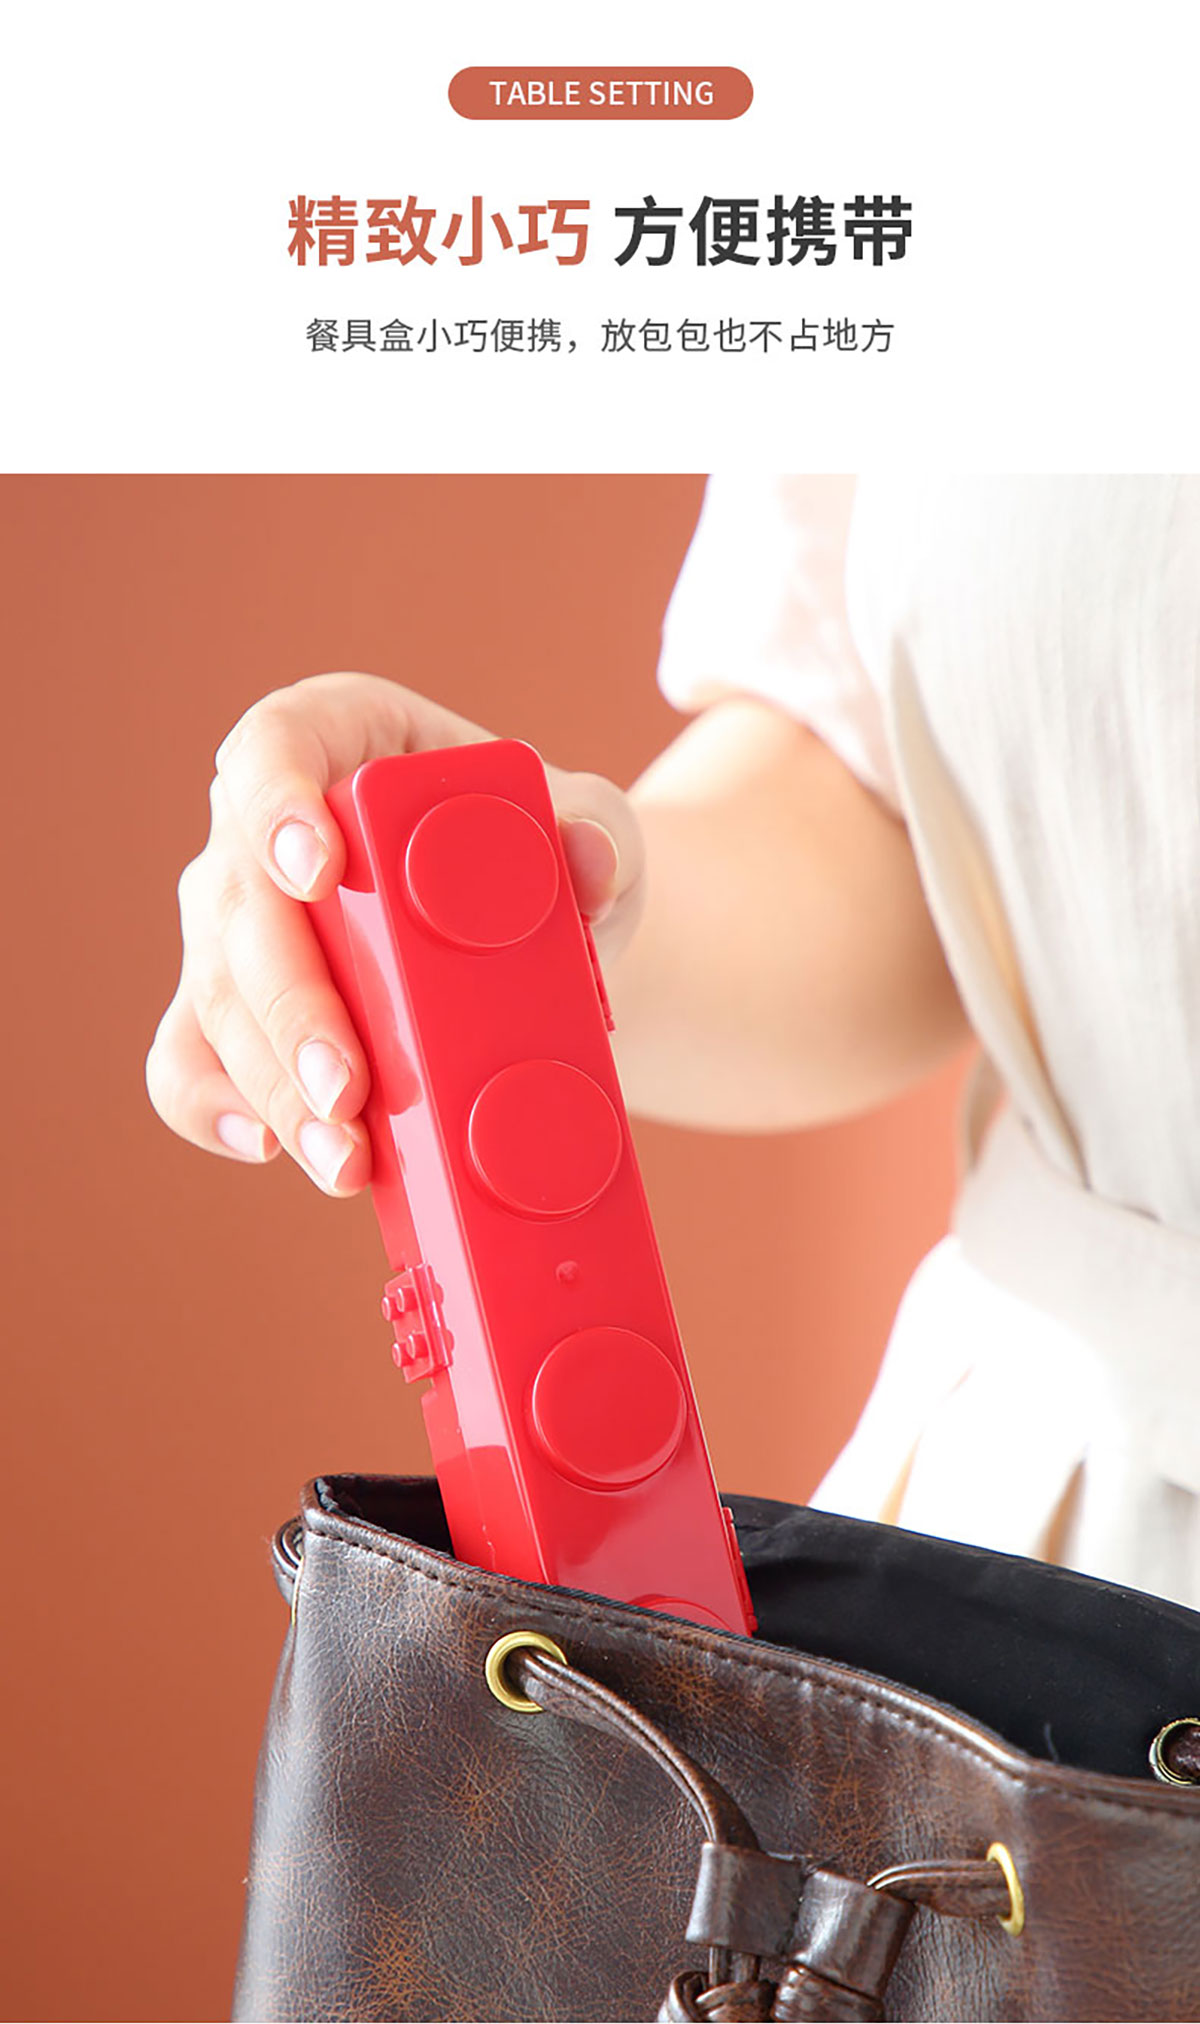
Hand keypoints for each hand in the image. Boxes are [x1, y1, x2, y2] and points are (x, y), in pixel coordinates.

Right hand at [146, 672, 643, 1193]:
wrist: (538, 938)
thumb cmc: (546, 849)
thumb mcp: (586, 823)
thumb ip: (592, 830)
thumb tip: (591, 860)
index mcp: (340, 738)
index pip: (276, 746)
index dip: (280, 804)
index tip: (318, 870)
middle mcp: (263, 828)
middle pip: (242, 903)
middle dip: (292, 1007)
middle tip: (349, 1088)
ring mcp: (235, 923)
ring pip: (220, 998)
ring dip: (275, 1087)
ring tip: (346, 1158)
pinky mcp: (231, 1009)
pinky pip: (190, 1059)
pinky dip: (217, 1106)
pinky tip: (268, 1145)